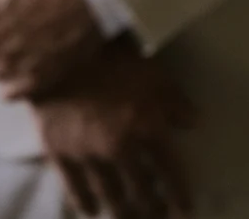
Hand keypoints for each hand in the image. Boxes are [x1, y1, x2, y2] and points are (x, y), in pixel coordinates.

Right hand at [33, 42, 196, 217]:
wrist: (55, 46)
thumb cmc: (110, 54)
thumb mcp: (151, 71)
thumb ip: (175, 100)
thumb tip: (193, 123)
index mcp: (148, 127)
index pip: (171, 173)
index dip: (180, 195)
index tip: (185, 209)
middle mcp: (121, 148)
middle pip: (142, 192)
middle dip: (153, 209)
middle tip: (157, 217)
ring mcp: (88, 154)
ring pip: (112, 196)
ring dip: (124, 213)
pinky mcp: (60, 153)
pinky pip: (75, 189)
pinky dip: (86, 203)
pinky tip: (92, 210)